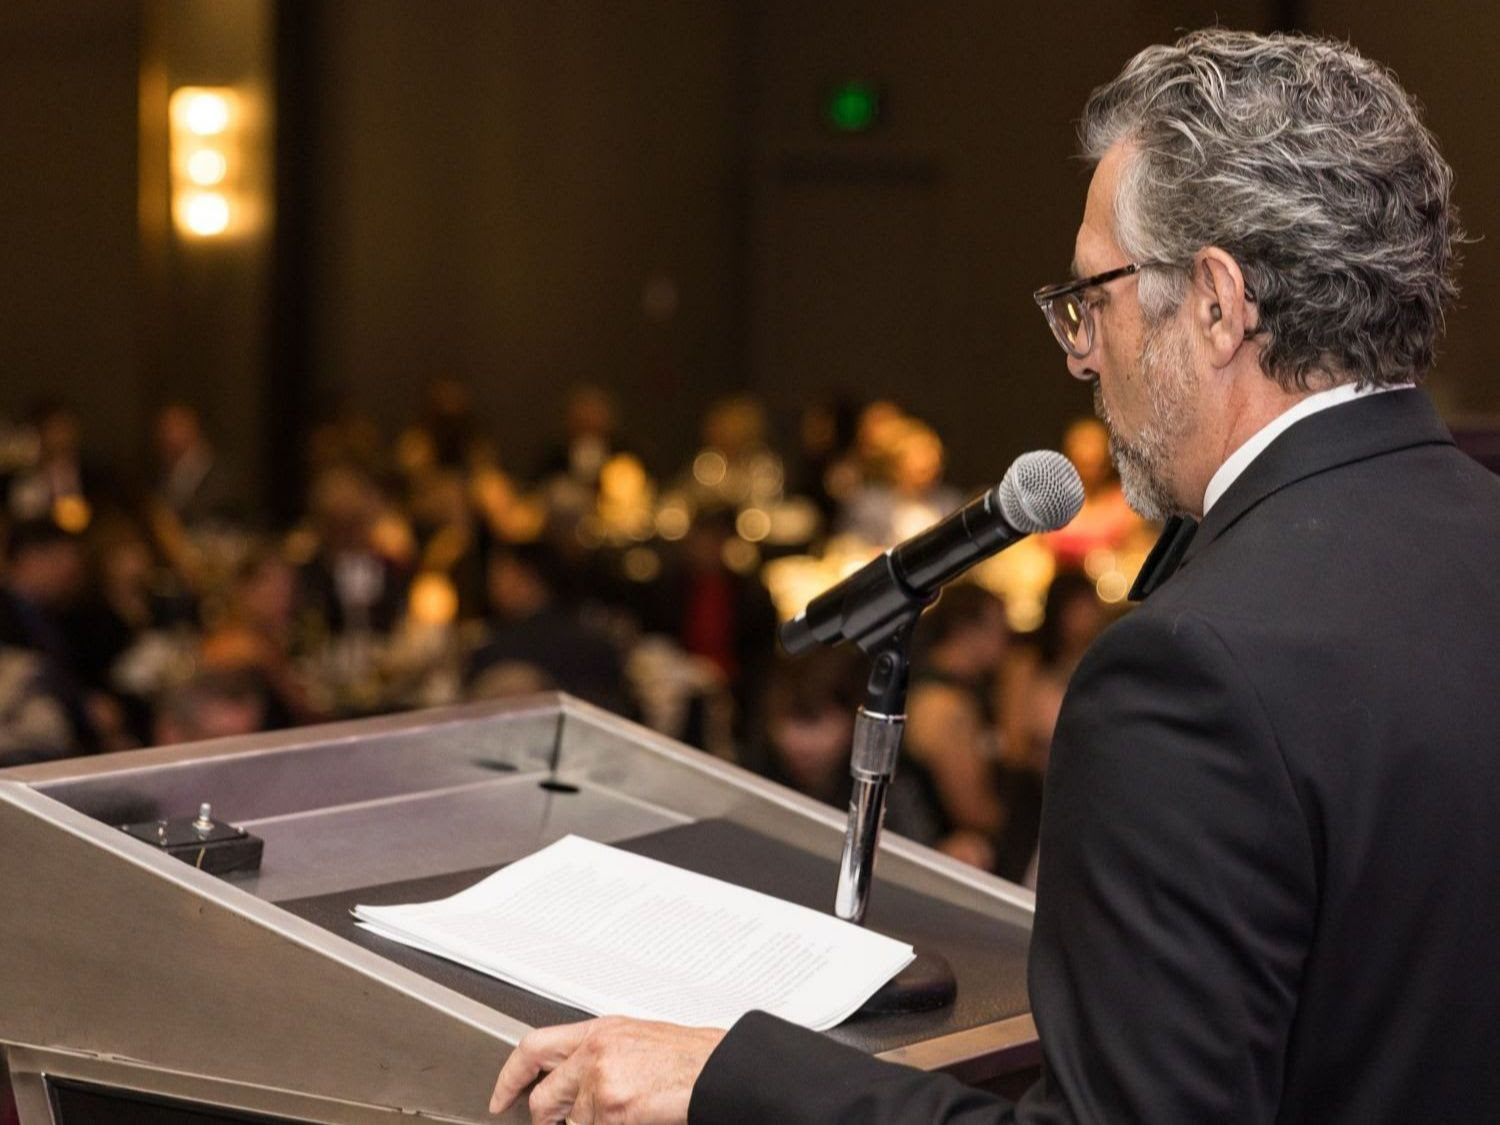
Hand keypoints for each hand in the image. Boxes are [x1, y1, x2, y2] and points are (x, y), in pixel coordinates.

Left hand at [489, 1016, 725, 1123]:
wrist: (719, 1069)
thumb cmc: (689, 1058)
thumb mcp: (637, 1039)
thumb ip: (599, 1053)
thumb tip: (571, 1078)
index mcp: (600, 1030)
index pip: (534, 1047)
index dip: (509, 1076)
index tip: (500, 1097)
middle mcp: (595, 1050)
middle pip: (544, 1093)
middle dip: (545, 1118)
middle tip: (553, 1123)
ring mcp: (601, 1080)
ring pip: (571, 1121)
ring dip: (590, 1124)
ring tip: (623, 1112)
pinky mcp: (612, 1107)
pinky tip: (633, 1118)